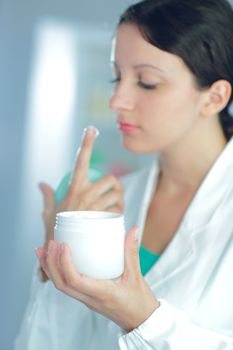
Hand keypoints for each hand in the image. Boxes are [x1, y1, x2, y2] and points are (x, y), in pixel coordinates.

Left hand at [35, 227, 159, 331]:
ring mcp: (86, 300)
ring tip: (44, 250)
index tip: (64, 245)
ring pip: (60, 287)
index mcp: (102, 293)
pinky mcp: (86, 298)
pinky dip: (56, 273)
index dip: (65, 263)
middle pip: (61, 284)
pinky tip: (54, 262)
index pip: (75, 281)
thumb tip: (133, 230)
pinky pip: (66, 287)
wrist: (140, 321)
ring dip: (49, 268)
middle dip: (51, 263)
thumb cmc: (139, 301)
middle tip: (51, 243)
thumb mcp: (137, 275)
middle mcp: (90, 299)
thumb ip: (132, 251)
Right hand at [39, 127, 123, 280]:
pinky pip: (119, 209)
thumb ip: (48, 196)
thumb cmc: (57, 231)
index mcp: (73, 189)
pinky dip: (120, 212)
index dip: (86, 144)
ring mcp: (96, 207)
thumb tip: (41, 183)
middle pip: (111, 179)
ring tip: (115, 207)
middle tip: (113, 193)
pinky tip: (116, 217)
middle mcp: (85, 195)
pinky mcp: (105, 219)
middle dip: (115, 185)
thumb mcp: (50, 213)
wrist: (66, 252)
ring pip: (117, 193)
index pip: (81, 161)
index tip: (91, 129)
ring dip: (119, 199)